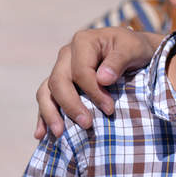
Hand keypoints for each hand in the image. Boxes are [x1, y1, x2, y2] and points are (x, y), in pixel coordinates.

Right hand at [34, 28, 161, 138]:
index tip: (109, 108)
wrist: (133, 50)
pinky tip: (42, 134)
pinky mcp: (61, 83)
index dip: (93, 92)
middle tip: (87, 124)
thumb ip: (119, 61)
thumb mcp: (133, 49)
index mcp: (83, 42)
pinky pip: (46, 98)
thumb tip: (103, 79)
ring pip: (46, 90)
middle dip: (71, 105)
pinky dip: (43, 116)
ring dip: (50, 113)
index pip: (81, 71)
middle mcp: (67, 54)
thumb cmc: (133, 49)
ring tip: (59, 134)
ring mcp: (61, 68)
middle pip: (59, 81)